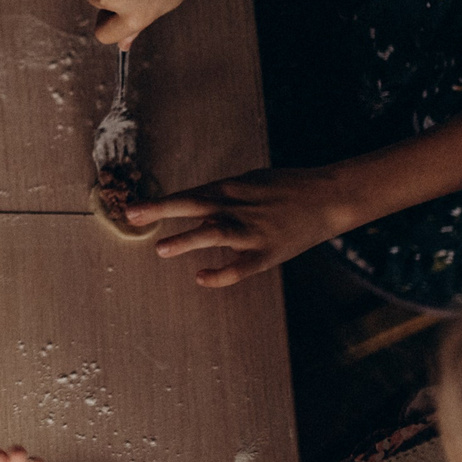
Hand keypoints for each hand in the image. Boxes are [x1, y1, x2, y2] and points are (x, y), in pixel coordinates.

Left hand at [128, 165, 357, 286]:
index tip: (131, 209)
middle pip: (194, 205)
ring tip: (160, 249)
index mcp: (231, 188)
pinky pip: (241, 267)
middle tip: (132, 217)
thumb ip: (222, 198)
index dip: (159, 203)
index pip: (188, 195)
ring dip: (187, 240)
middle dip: (161, 210)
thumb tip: (196, 214)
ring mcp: (253, 230)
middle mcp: (238, 207)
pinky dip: (221, 274)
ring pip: (215, 234)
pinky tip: (200, 278)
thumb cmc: (286, 188)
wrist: (330, 196)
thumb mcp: (250, 183)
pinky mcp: (269, 252)